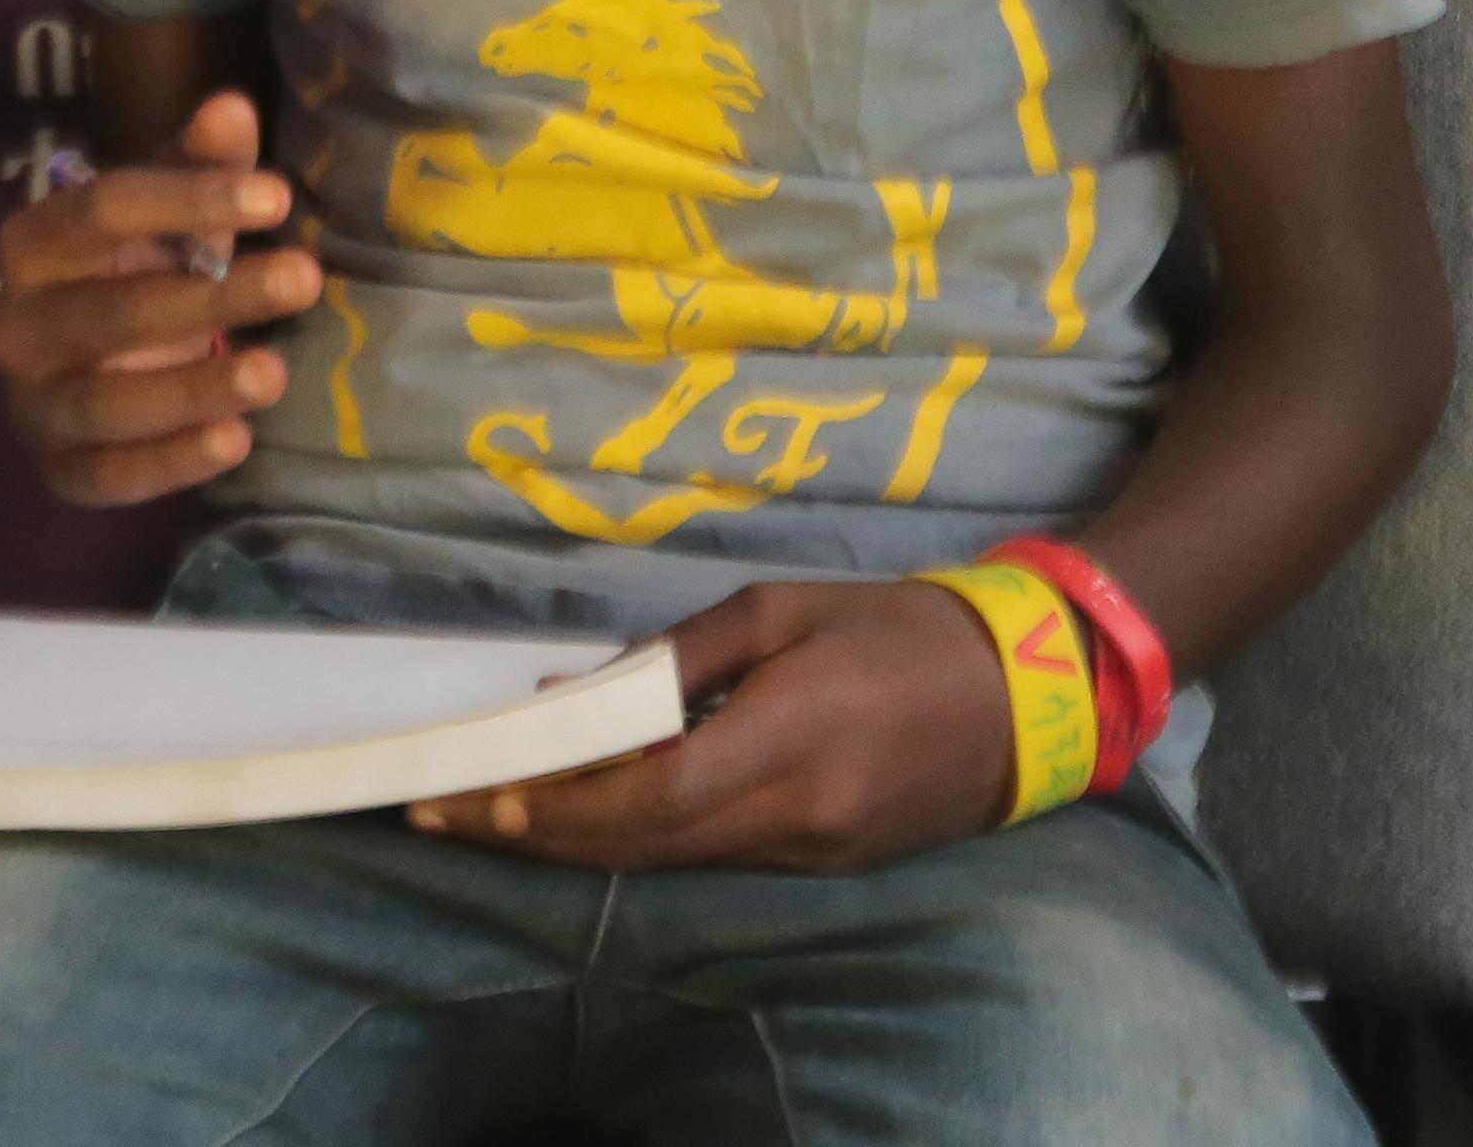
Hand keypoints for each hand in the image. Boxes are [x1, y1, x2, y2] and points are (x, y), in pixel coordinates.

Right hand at [0, 91, 315, 506]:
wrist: (88, 363)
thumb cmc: (137, 268)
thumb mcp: (171, 213)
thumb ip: (200, 162)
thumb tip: (231, 107)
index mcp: (33, 243)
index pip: (99, 210)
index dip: (187, 199)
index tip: (276, 196)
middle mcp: (18, 325)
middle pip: (112, 312)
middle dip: (213, 298)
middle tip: (304, 278)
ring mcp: (32, 404)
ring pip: (105, 404)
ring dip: (193, 389)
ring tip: (275, 372)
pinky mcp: (58, 469)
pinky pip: (105, 477)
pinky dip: (169, 464)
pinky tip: (236, 441)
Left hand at [410, 577, 1017, 874]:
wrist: (1026, 693)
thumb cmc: (897, 626)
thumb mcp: (781, 609)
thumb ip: (680, 659)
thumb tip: (583, 694)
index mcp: (789, 737)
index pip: (651, 796)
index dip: (560, 803)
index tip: (481, 796)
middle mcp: (797, 813)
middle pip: (645, 845)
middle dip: (539, 834)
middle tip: (446, 814)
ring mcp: (815, 851)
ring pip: (673, 859)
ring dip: (580, 842)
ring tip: (493, 815)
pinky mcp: (828, 864)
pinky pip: (715, 856)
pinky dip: (643, 839)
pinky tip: (591, 813)